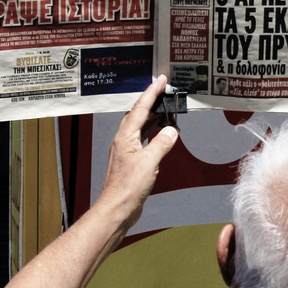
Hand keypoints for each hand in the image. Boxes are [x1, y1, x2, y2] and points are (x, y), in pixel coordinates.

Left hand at [98, 75, 178, 229]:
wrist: (117, 208)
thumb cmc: (128, 186)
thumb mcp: (149, 162)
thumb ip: (162, 143)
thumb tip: (171, 130)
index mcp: (126, 136)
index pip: (140, 108)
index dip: (152, 93)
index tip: (160, 79)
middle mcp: (123, 140)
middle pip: (138, 114)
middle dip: (151, 102)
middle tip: (165, 92)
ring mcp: (126, 151)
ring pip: (140, 127)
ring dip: (153, 118)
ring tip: (167, 111)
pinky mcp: (130, 162)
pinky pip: (143, 140)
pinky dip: (153, 134)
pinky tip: (161, 136)